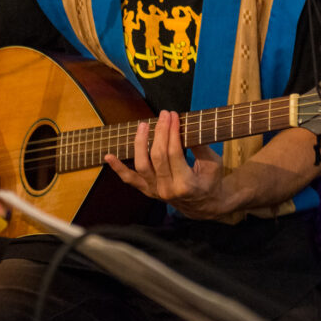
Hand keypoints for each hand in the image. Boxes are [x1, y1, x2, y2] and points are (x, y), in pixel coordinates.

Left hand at [103, 110, 231, 219]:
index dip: (172, 132)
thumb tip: (185, 125)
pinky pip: (130, 180)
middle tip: (163, 114)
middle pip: (158, 156)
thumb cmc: (211, 182)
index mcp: (186, 184)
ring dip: (140, 143)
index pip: (175, 152)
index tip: (173, 116)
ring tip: (143, 125)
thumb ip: (200, 146)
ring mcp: (155, 192)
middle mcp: (168, 190)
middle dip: (160, 132)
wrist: (205, 206)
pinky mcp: (148, 191)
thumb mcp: (213, 164)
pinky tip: (108, 156)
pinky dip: (118, 168)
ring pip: (142, 165)